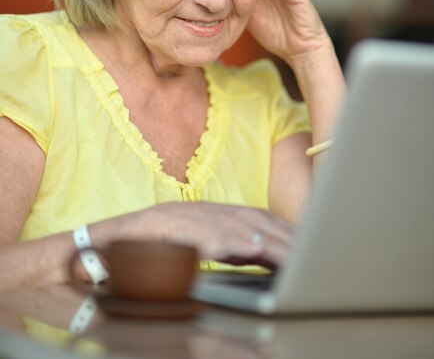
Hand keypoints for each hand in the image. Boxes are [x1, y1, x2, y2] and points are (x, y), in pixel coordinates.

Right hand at [134, 202, 293, 268]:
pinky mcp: (171, 228)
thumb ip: (225, 244)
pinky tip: (247, 249)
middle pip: (252, 218)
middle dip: (282, 234)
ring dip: (264, 238)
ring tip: (288, 251)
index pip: (256, 217)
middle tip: (309, 250)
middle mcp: (204, 210)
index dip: (281, 228)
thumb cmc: (151, 244)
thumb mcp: (194, 242)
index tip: (306, 241)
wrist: (106, 240)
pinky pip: (203, 234)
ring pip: (234, 224)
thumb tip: (257, 252)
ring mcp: (188, 217)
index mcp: (212, 212)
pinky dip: (228, 241)